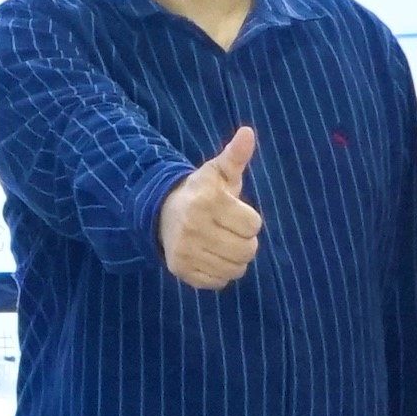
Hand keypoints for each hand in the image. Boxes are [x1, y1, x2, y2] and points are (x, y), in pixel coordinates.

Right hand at [157, 125, 263, 290]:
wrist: (162, 212)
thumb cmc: (201, 191)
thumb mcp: (219, 171)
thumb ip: (236, 156)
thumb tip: (248, 133)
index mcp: (207, 201)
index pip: (254, 225)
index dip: (249, 219)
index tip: (233, 211)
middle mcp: (194, 228)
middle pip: (247, 250)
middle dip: (244, 241)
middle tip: (229, 230)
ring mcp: (186, 251)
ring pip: (235, 268)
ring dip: (235, 258)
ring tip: (222, 243)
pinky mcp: (182, 270)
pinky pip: (218, 282)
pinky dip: (220, 272)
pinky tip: (211, 256)